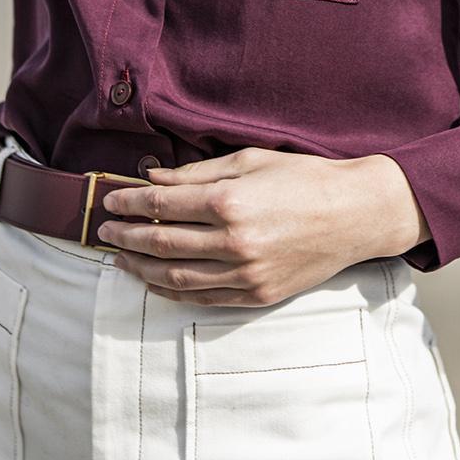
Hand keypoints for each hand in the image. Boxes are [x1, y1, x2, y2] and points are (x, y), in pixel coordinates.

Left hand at [96, 146, 429, 307]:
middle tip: (104, 231)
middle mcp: (234, 242)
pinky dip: (171, 291)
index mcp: (230, 201)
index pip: (162, 206)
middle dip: (125, 237)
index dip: (129, 204)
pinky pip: (202, 298)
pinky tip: (155, 280)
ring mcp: (246, 274)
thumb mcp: (250, 161)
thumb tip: (153, 178)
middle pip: (161, 244)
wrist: (354, 214)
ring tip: (120, 259)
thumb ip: (197, 173)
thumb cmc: (303, 178)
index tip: (109, 201)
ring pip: (175, 278)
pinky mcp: (257, 295)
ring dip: (140, 269)